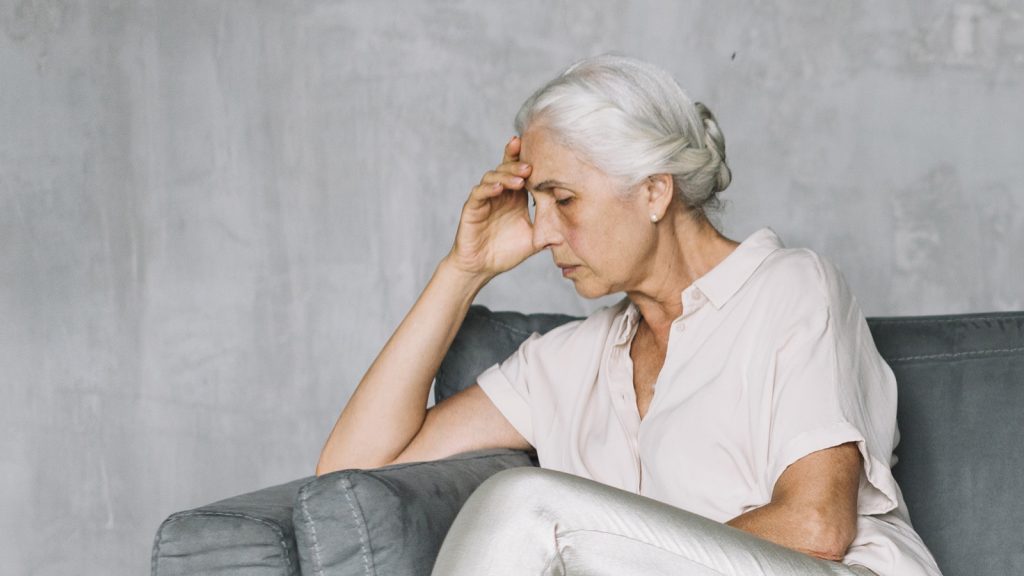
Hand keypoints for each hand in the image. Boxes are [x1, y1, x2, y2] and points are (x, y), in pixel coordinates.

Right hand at [446, 136, 536, 278]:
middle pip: (507, 168)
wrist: (481, 268)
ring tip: (520, 180)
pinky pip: (479, 193)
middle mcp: (501, 194)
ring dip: (506, 175)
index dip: (528, 161)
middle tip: (531, 166)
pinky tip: (499, 188)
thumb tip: (574, 230)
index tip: (542, 153)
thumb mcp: (533, 241)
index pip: (522, 174)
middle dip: (518, 163)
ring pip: (493, 176)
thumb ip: (549, 233)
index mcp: (516, 198)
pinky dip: (489, 188)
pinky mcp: (472, 208)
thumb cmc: (505, 253)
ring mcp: (485, 199)